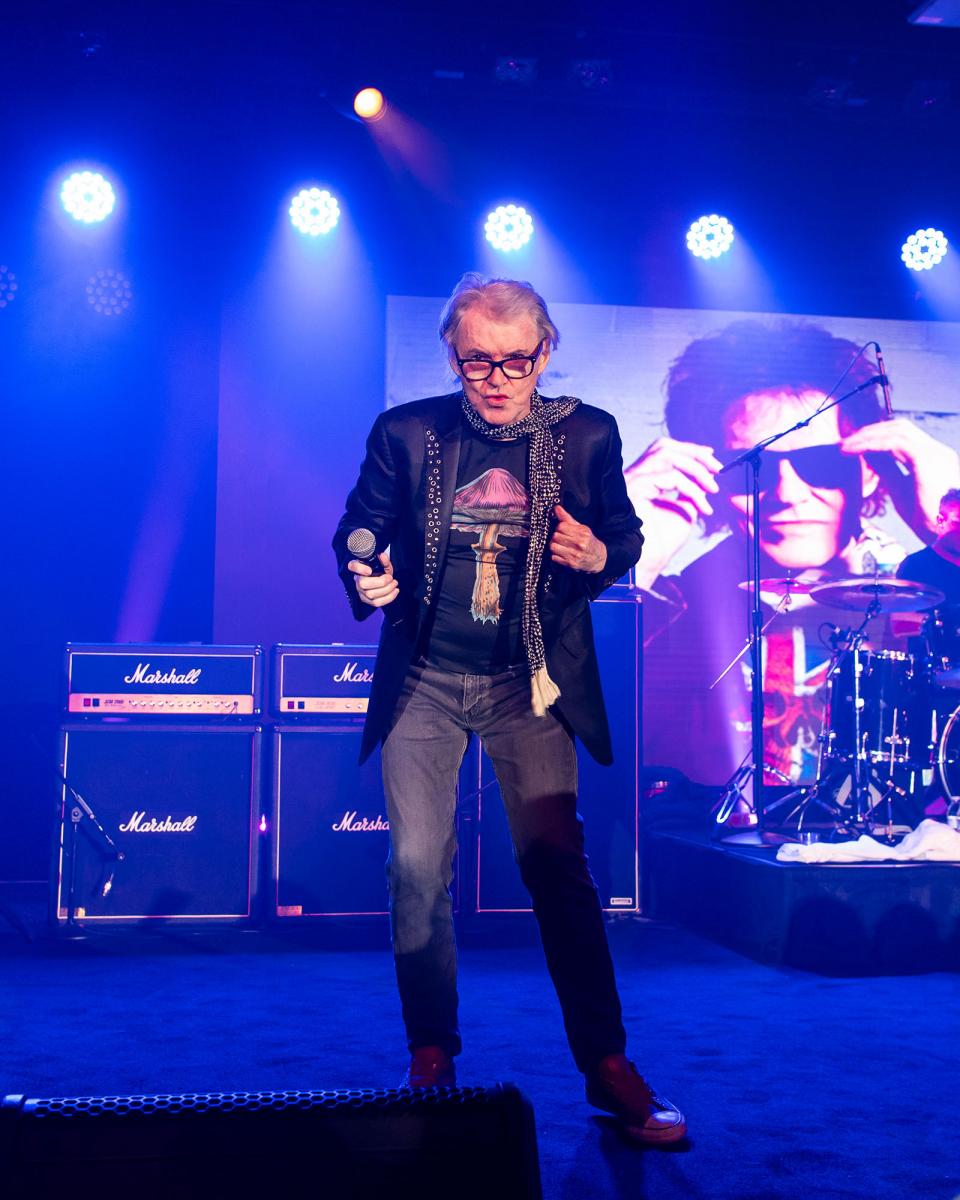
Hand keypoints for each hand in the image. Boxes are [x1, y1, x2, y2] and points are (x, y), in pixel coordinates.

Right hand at [348, 551, 398, 607]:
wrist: (382, 582)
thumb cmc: (381, 571)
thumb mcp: (384, 564)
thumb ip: (384, 560)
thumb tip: (383, 556)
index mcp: (358, 567)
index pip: (353, 566)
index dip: (359, 569)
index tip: (369, 570)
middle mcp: (357, 580)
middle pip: (363, 583)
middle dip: (381, 582)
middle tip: (391, 578)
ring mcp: (360, 591)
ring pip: (371, 594)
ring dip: (387, 589)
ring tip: (395, 583)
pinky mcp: (366, 600)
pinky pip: (376, 603)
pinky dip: (389, 597)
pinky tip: (395, 591)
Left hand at [549, 505, 607, 572]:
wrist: (598, 558)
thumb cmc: (589, 541)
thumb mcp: (581, 528)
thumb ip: (567, 518)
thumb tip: (556, 508)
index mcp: (582, 533)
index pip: (561, 526)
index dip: (560, 527)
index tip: (563, 530)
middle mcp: (579, 544)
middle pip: (555, 536)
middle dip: (556, 536)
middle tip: (561, 538)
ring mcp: (575, 555)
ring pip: (553, 546)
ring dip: (554, 546)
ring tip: (560, 545)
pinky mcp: (571, 564)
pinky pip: (554, 557)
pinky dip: (556, 555)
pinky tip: (562, 553)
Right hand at [624, 437, 722, 585]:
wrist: (648, 563)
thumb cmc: (662, 543)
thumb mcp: (684, 510)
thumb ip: (691, 492)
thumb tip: (704, 478)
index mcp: (643, 479)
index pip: (664, 452)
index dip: (689, 450)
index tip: (712, 459)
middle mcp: (635, 476)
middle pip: (663, 447)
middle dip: (694, 453)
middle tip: (717, 468)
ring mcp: (633, 480)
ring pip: (666, 455)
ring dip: (696, 468)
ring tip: (713, 488)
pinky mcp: (636, 487)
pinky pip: (670, 476)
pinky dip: (691, 488)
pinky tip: (703, 505)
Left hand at [840, 418, 959, 540]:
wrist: (952, 536)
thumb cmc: (931, 522)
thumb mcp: (903, 493)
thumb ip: (889, 473)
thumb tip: (869, 458)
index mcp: (935, 459)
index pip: (904, 437)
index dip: (879, 438)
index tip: (855, 446)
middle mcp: (937, 452)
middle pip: (901, 428)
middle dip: (871, 431)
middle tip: (846, 442)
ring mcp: (935, 453)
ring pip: (896, 431)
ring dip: (867, 436)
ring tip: (844, 446)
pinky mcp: (926, 459)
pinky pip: (894, 443)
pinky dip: (871, 444)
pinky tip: (852, 451)